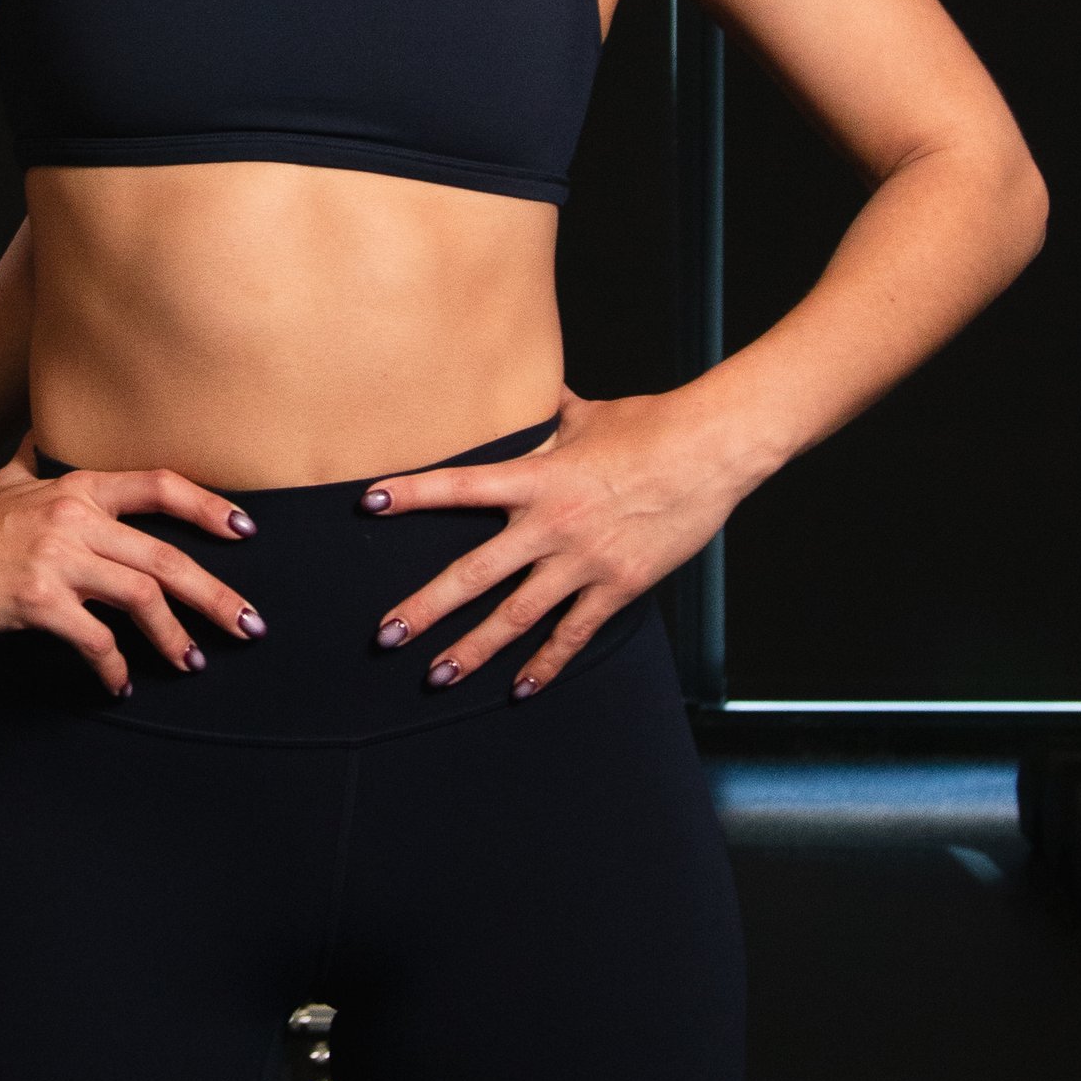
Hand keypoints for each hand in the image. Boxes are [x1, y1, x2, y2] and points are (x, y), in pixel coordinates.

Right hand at [0, 449, 263, 698]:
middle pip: (166, 556)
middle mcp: (75, 517)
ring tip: (191, 663)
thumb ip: (37, 462)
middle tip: (249, 627)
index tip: (246, 531)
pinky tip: (120, 683)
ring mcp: (57, 558)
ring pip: (141, 598)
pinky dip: (114, 667)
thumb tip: (46, 438)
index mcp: (78, 487)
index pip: (159, 486)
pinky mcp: (38, 599)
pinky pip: (95, 638)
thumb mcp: (7, 481)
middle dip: (216, 596)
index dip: (208, 507)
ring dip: (175, 637)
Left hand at [366, 385, 757, 694]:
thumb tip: (533, 392)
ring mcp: (584, 561)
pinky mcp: (618, 585)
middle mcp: (551, 525)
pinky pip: (574, 633)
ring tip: (438, 676)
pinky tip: (520, 688)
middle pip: (475, 573)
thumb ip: (549, 416)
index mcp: (537, 477)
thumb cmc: (651, 425)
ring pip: (517, 616)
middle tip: (386, 636)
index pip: (460, 486)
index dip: (412, 493)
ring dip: (475, 650)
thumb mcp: (588, 414)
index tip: (367, 502)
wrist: (712, 451)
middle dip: (427, 608)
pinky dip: (546, 664)